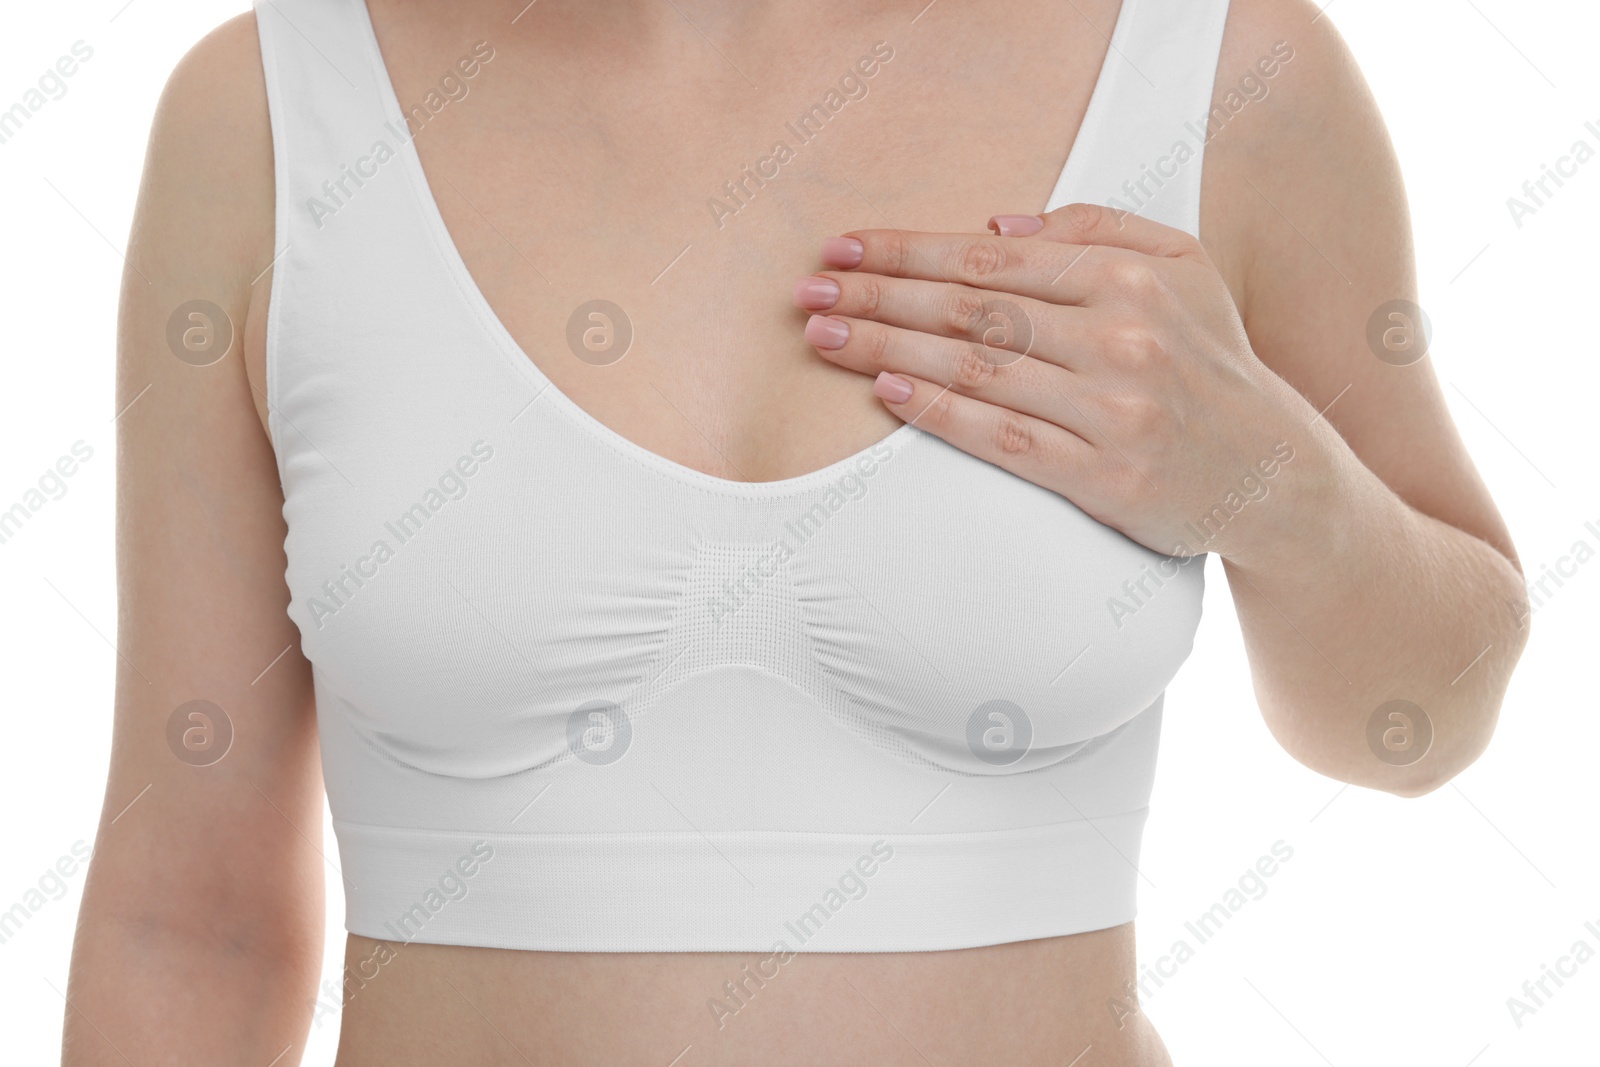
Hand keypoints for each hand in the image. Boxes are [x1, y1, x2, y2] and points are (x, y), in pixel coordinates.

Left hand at [792, 203, 1316, 560]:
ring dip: (888, 349)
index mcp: (1129, 279)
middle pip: (971, 311)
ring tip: (825, 336)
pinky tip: (885, 391)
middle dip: (880, 295)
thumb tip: (996, 224)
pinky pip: (1004, 440)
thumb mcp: (1182, 268)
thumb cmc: (1209, 362)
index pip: (990, 259)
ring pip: (977, 371)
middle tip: (810, 292)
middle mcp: (1122, 339)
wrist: (1274, 472)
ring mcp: (1113, 412)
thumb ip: (1096, 230)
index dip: (908, 251)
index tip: (844, 249)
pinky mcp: (1107, 479)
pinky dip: (940, 413)